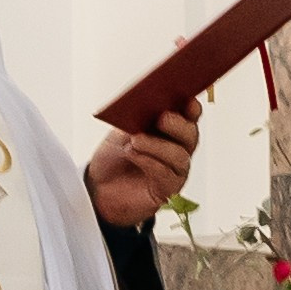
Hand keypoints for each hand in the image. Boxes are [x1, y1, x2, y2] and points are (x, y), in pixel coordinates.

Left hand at [84, 98, 202, 230]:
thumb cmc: (114, 157)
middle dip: (178, 125)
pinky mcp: (167, 189)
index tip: (188, 101)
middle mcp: (178, 148)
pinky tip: (133, 153)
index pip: (189, 116)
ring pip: (179, 156)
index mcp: (170, 129)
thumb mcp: (122, 132)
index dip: (192, 108)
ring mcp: (175, 170)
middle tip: (162, 118)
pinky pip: (166, 174)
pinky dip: (149, 161)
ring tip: (136, 139)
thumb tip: (147, 104)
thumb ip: (138, 120)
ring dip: (157, 145)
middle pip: (190, 135)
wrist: (98, 187)